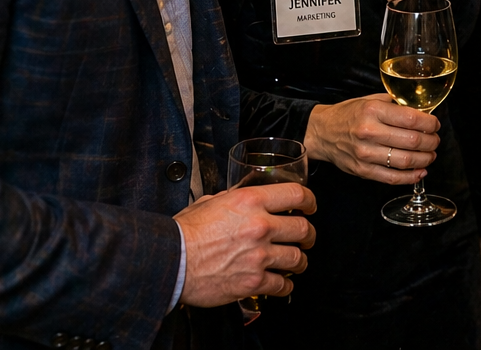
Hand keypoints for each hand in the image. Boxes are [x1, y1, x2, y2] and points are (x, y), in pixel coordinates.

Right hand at [176, 183, 315, 306]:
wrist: (169, 262)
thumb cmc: (183, 234)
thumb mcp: (209, 202)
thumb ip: (230, 199)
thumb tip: (238, 197)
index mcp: (251, 202)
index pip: (296, 195)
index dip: (309, 201)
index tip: (311, 206)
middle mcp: (260, 226)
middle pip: (303, 229)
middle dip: (308, 235)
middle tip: (307, 238)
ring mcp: (258, 255)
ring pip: (297, 258)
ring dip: (300, 262)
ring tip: (297, 263)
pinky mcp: (252, 281)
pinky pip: (281, 285)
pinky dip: (285, 286)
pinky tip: (283, 284)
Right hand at [304, 93, 439, 184]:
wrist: (322, 132)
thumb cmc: (349, 114)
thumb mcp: (371, 100)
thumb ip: (396, 104)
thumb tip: (422, 111)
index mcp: (373, 111)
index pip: (411, 119)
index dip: (430, 124)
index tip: (435, 125)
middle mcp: (369, 132)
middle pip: (412, 141)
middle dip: (431, 142)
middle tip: (435, 140)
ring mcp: (365, 154)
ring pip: (405, 161)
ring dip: (425, 159)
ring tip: (431, 155)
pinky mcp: (362, 170)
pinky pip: (392, 178)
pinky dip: (410, 177)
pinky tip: (420, 172)